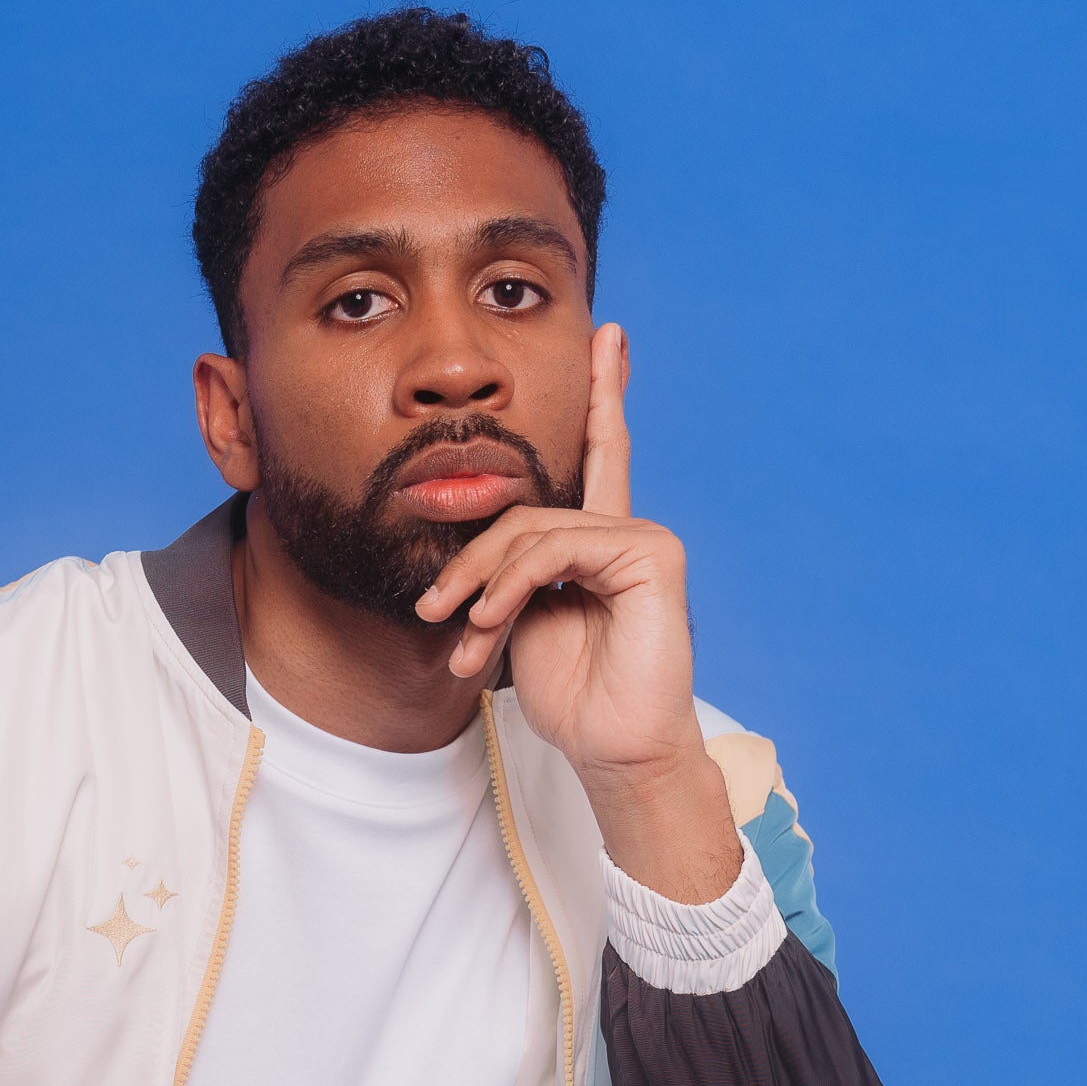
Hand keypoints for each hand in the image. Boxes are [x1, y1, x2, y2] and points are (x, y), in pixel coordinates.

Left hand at [415, 323, 741, 901]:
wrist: (614, 751)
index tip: (606, 334)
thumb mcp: (516, 624)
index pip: (598, 454)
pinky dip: (514, 583)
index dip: (602, 394)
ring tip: (464, 634)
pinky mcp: (653, 556)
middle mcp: (625, 530)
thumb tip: (463, 562)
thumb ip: (503, 575)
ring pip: (533, 528)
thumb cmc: (572, 696)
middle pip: (525, 509)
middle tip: (433, 614)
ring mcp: (645, 539)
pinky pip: (559, 546)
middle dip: (469, 562)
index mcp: (597, 541)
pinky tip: (493, 621)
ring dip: (482, 583)